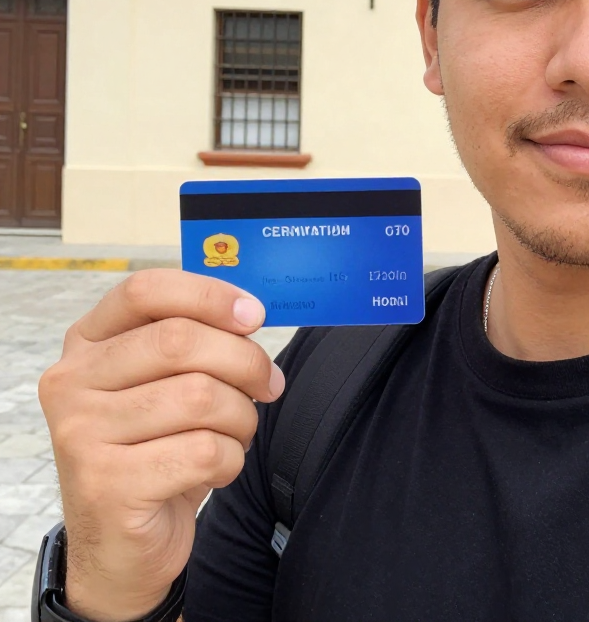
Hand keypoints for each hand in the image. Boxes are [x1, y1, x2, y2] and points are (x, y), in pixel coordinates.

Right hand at [38, 270, 285, 621]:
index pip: (144, 290)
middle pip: (180, 340)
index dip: (208, 294)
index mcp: (87, 344)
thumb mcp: (166, 385)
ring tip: (236, 433)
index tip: (255, 315)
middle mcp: (72, 383)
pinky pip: (204, 451)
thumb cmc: (157, 448)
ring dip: (242, 416)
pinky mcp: (107, 486)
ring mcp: (82, 435)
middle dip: (244, 361)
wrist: (123, 546)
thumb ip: (195, 340)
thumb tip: (249, 315)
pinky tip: (217, 468)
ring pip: (200, 396)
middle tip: (268, 384)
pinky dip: (231, 459)